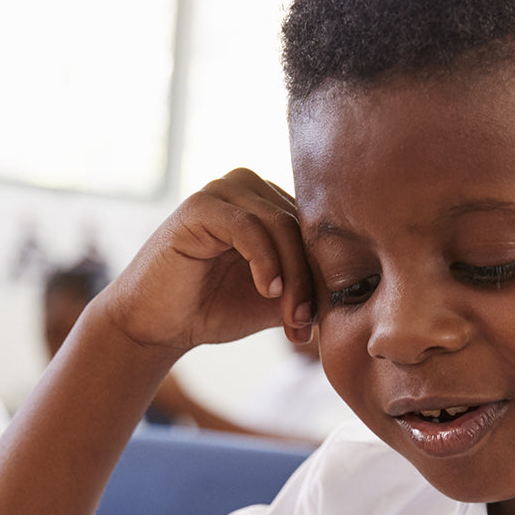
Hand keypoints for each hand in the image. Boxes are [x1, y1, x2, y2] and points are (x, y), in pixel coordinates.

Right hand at [105, 169, 313, 352]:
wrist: (156, 325)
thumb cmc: (210, 310)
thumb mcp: (274, 300)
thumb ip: (309, 285)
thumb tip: (359, 290)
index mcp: (268, 203)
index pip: (314, 229)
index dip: (323, 275)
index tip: (318, 323)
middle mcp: (248, 188)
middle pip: (302, 226)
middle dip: (310, 280)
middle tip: (305, 326)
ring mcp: (223, 191)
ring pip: (281, 226)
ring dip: (293, 277)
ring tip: (291, 317)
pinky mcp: (200, 206)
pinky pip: (249, 227)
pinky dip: (266, 262)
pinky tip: (268, 292)